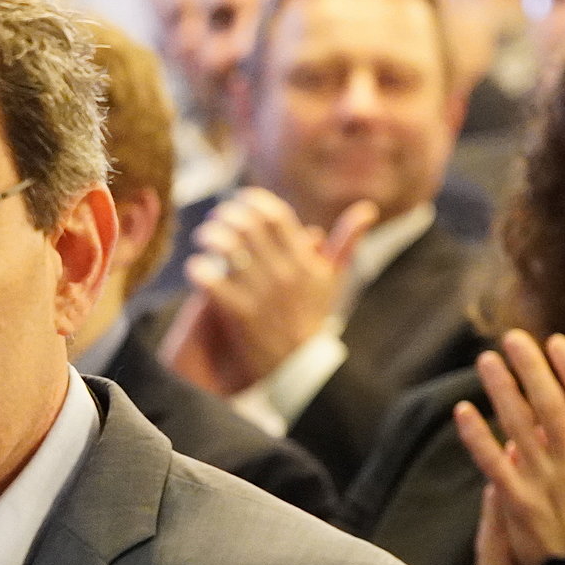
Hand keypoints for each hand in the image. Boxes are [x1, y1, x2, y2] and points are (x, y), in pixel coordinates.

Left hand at [166, 189, 376, 394]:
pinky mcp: (241, 315)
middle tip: (216, 215)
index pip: (276, 216)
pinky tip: (195, 266)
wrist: (301, 365)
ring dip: (211, 235)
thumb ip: (347, 241)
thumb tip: (369, 209)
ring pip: (229, 249)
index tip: (240, 199)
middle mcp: (284, 272)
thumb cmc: (313, 317)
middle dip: (227, 214)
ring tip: (203, 235)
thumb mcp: (333, 278)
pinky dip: (200, 269)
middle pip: (249, 226)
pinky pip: (213, 283)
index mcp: (303, 260)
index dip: (254, 201)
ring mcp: (262, 293)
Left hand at [452, 330, 564, 564]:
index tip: (555, 342)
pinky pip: (492, 463)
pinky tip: (462, 411)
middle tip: (512, 338)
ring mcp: (544, 481)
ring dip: (500, 390)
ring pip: (518, 427)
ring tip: (485, 360)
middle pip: (550, 405)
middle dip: (531, 368)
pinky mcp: (516, 501)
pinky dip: (476, 436)